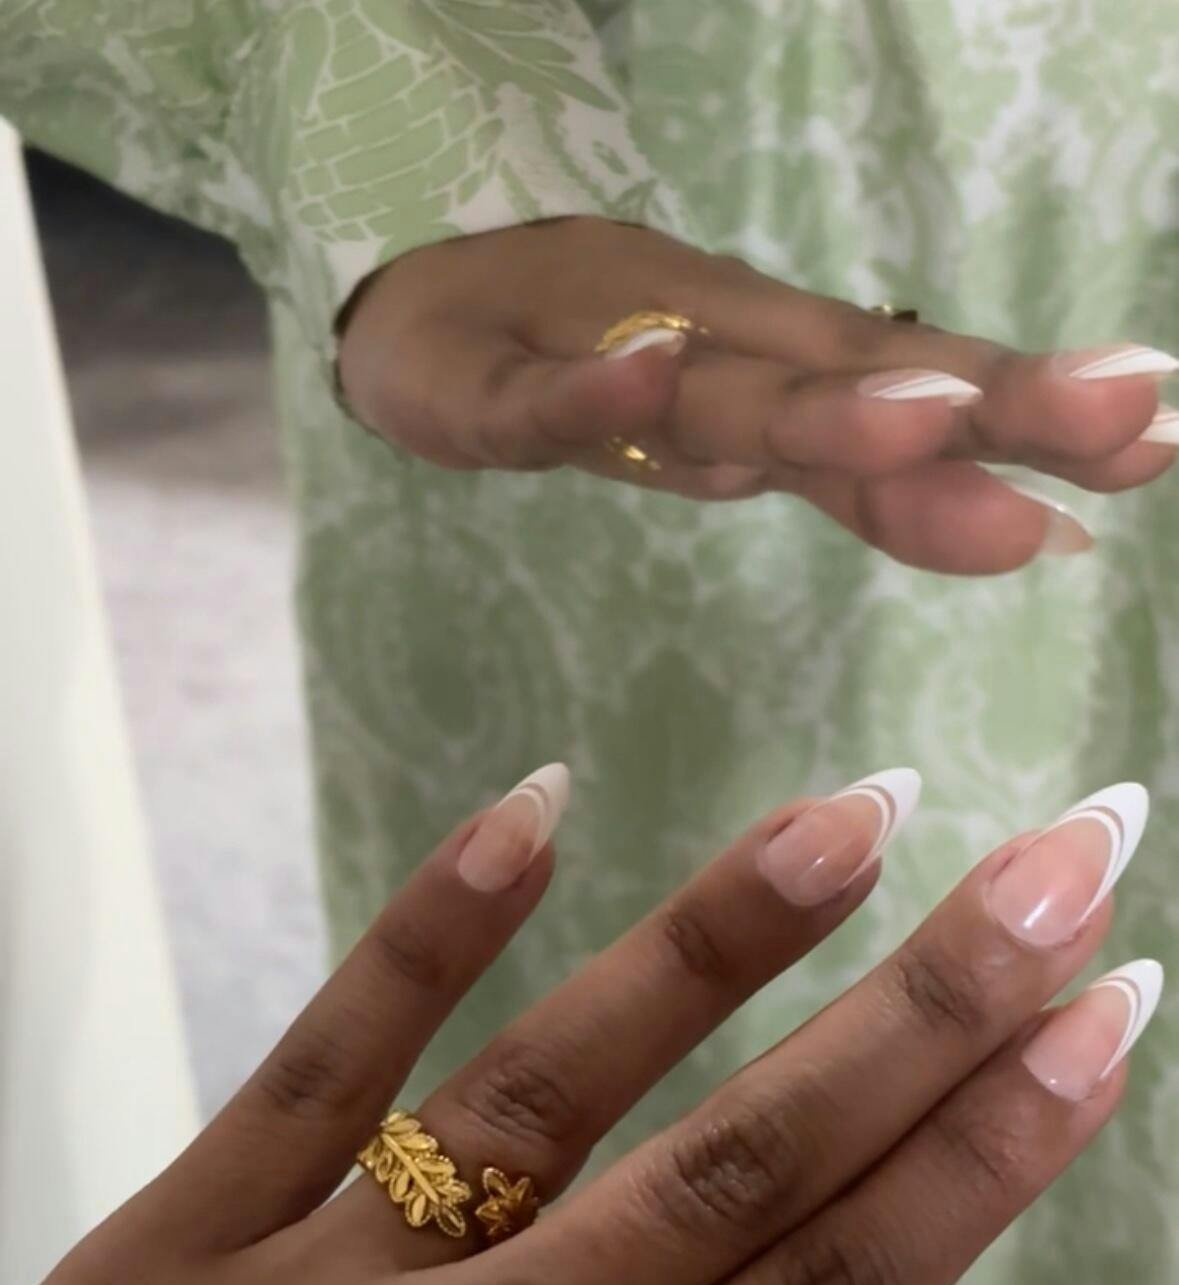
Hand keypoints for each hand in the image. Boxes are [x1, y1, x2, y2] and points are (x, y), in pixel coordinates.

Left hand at [0, 763, 1156, 1284]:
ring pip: (551, 1089)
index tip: (1100, 1025)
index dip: (978, 1163)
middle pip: (732, 1171)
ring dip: (715, 943)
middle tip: (1060, 863)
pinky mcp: (187, 1229)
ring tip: (862, 815)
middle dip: (922, 1012)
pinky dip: (429, 926)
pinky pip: (323, 1060)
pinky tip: (539, 801)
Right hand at [336, 218, 1176, 571]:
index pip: (926, 398)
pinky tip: (652, 364)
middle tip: (1126, 410)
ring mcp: (612, 372)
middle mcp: (723, 360)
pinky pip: (548, 405)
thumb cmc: (592, 364)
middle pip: (865, 388)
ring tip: (932, 413)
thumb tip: (1029, 520)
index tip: (1157, 432)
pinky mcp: (500, 392)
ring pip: (729, 397)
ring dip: (829, 403)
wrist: (417, 311)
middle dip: (997, 403)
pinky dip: (600, 385)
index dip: (1036, 417)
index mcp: (785, 376)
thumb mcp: (743, 424)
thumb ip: (859, 473)